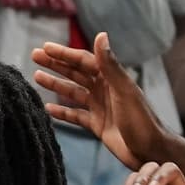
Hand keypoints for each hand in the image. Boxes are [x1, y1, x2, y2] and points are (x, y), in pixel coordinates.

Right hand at [30, 33, 164, 168]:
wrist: (150, 151)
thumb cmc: (141, 120)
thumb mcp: (123, 90)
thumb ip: (110, 64)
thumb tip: (100, 34)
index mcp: (111, 78)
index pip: (83, 60)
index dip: (64, 54)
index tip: (45, 48)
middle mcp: (104, 90)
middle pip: (75, 73)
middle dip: (56, 64)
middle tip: (35, 56)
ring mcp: (100, 107)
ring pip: (73, 93)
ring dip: (55, 85)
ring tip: (36, 77)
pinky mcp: (97, 125)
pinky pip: (75, 115)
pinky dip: (62, 112)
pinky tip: (47, 109)